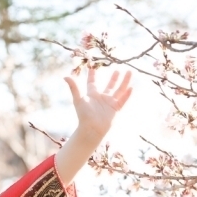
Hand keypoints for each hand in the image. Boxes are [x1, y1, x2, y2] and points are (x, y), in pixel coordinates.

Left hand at [55, 67, 132, 184]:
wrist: (91, 128)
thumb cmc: (84, 115)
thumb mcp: (78, 99)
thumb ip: (74, 87)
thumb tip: (65, 76)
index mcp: (92, 95)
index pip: (92, 83)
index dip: (92, 76)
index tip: (92, 68)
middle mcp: (102, 98)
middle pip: (110, 86)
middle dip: (114, 78)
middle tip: (117, 70)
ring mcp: (110, 103)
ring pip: (119, 90)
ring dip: (124, 81)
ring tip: (129, 72)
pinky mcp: (115, 109)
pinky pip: (123, 100)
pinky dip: (127, 95)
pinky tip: (132, 87)